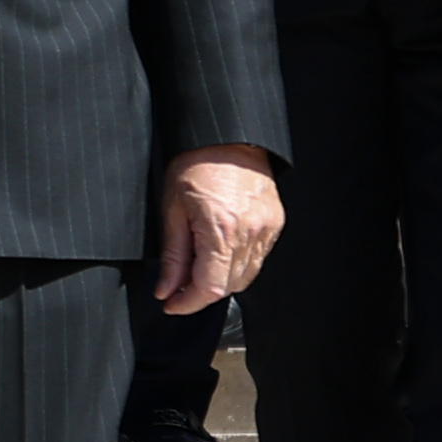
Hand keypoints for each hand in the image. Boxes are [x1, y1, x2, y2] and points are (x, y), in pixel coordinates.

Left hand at [149, 147, 284, 313]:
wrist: (229, 137)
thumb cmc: (197, 164)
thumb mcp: (173, 209)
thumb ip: (173, 255)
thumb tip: (167, 289)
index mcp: (221, 231)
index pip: (209, 289)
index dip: (188, 304)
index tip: (172, 304)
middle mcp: (249, 234)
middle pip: (228, 288)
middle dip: (201, 293)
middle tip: (180, 285)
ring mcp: (266, 230)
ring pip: (246, 277)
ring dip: (221, 281)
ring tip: (199, 265)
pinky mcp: (275, 224)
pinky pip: (258, 258)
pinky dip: (239, 264)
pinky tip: (222, 250)